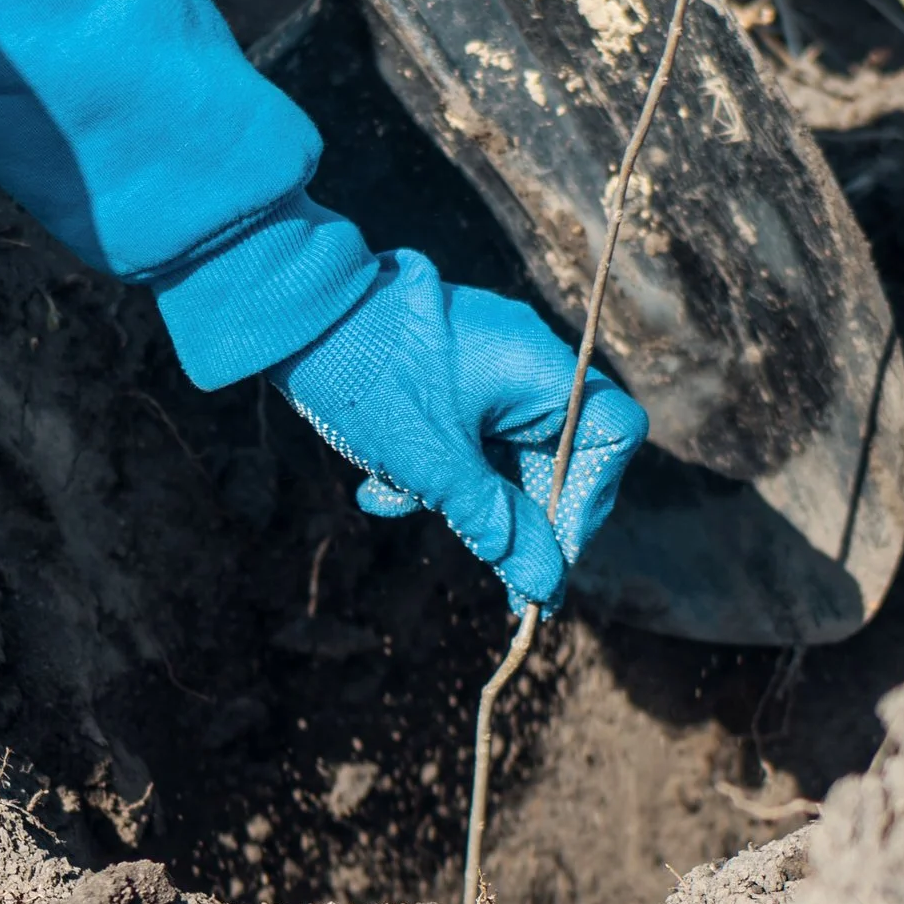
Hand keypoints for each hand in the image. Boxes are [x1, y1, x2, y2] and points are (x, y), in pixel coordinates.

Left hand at [270, 251, 646, 608]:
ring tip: (404, 504)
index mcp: (542, 370)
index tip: (550, 549)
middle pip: (558, 453)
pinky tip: (381, 489)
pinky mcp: (450, 372)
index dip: (592, 498)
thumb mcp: (435, 465)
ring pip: (504, 451)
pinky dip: (438, 468)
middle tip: (493, 564)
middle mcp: (526, 361)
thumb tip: (546, 587)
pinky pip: (469, 434)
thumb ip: (496, 525)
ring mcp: (488, 363)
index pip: (614, 434)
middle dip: (518, 511)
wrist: (288, 316)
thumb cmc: (370, 379)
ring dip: (465, 493)